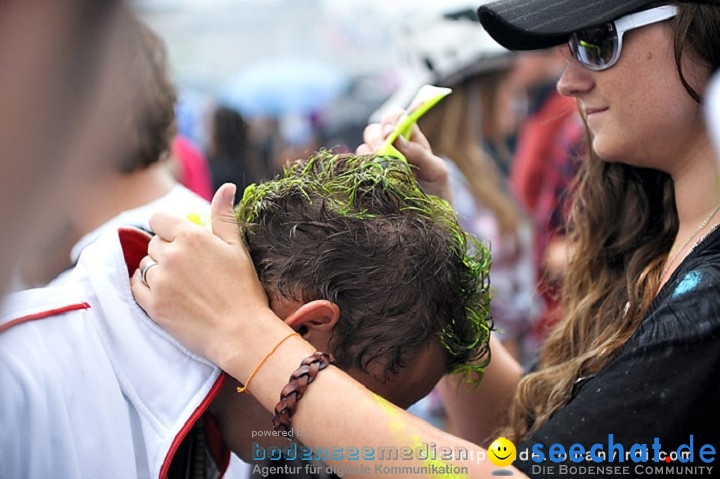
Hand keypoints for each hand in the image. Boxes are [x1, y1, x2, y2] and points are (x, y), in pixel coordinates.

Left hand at [131, 184, 276, 365]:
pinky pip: (136, 286)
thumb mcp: (237, 248)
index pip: (159, 220)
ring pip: (145, 264)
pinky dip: (145, 286)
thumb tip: (226, 186)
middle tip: (189, 268)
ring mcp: (159, 281)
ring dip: (157, 270)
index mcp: (191, 237)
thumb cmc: (244, 289)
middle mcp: (171, 256)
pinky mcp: (152, 305)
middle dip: (166, 251)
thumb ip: (224, 216)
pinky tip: (166, 292)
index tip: (178, 239)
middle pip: (154, 243)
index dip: (167, 228)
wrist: (241, 332)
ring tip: (182, 284)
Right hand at [356, 108, 452, 202]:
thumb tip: (397, 139)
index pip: (397, 118)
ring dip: (370, 153)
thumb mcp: (436, 170)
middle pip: (375, 130)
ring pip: (363, 147)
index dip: (392, 119)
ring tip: (381, 167)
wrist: (428, 220)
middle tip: (383, 149)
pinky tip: (372, 175)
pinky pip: (357, 165)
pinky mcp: (369, 177)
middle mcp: (392, 148)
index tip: (392, 129)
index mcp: (411, 140)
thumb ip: (420, 152)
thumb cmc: (437, 192)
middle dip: (377, 136)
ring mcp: (378, 163)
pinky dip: (362, 166)